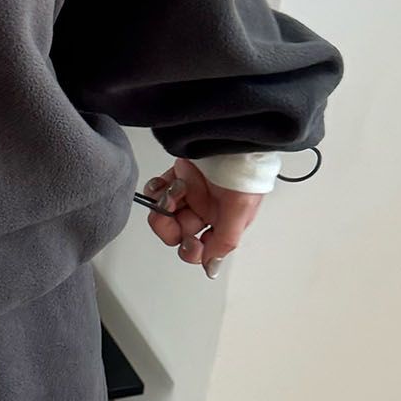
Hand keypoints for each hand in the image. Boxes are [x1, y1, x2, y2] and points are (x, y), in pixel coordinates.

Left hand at [142, 156, 263, 278]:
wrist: (231, 133)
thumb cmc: (244, 168)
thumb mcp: (241, 210)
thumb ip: (224, 241)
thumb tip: (211, 267)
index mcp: (224, 222)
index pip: (201, 249)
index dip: (191, 250)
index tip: (190, 241)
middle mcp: (207, 210)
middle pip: (177, 232)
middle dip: (169, 225)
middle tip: (170, 212)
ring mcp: (192, 192)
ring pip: (165, 212)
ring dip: (164, 203)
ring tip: (175, 188)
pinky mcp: (179, 174)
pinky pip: (159, 189)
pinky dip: (156, 188)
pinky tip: (164, 182)